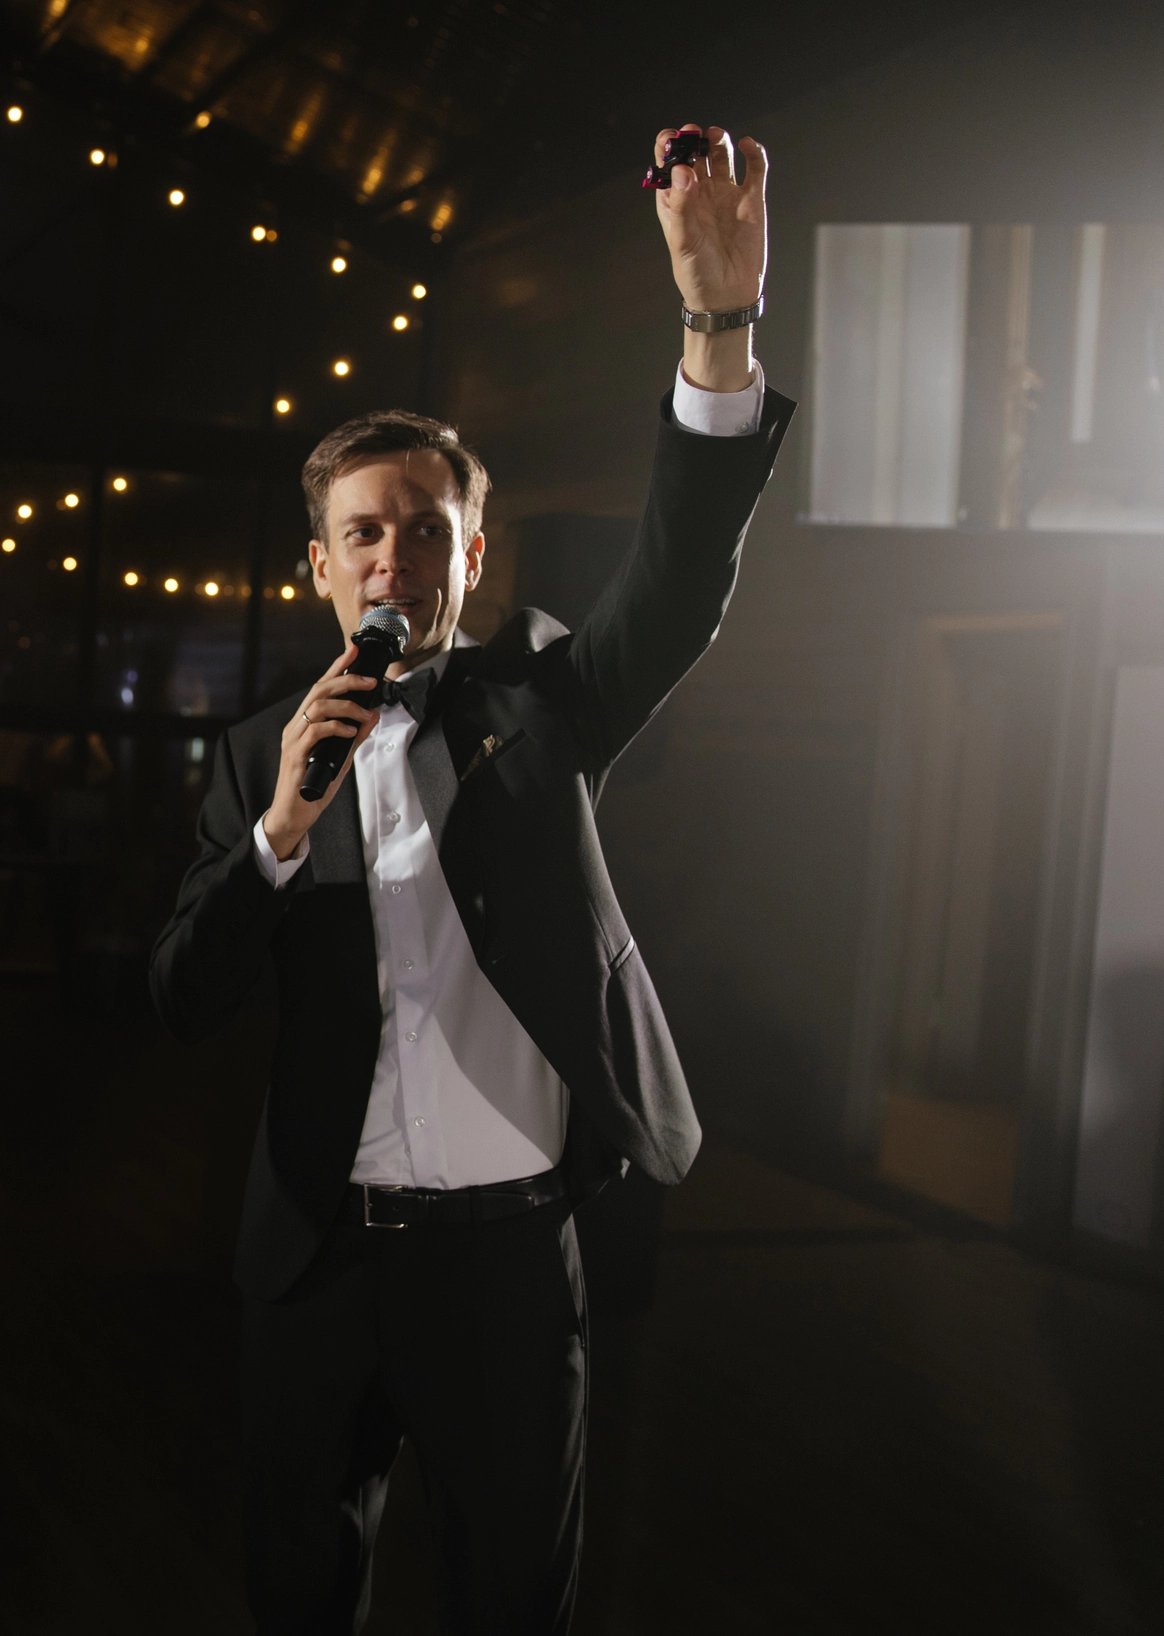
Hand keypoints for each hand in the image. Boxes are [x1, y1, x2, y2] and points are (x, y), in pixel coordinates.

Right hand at [262, 646, 378, 860]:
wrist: (293, 814)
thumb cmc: (313, 786)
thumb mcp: (341, 758)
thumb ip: (355, 737)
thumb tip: (373, 716)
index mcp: (305, 722)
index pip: (321, 687)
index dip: (337, 666)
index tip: (354, 650)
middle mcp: (296, 726)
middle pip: (319, 690)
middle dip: (347, 680)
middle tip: (371, 681)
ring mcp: (293, 739)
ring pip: (317, 707)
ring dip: (346, 706)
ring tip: (364, 712)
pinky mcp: (294, 756)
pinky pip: (315, 732)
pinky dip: (336, 728)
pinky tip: (350, 732)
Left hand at [653, 124, 766, 314]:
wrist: (727, 296)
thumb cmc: (697, 273)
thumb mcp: (683, 241)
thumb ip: (682, 205)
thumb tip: (682, 170)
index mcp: (677, 199)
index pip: (670, 163)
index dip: (669, 145)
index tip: (672, 139)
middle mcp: (701, 191)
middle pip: (696, 152)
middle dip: (694, 138)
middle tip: (694, 134)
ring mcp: (726, 193)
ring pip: (722, 153)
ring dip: (718, 139)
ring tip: (716, 137)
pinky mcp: (752, 199)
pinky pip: (755, 167)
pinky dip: (753, 151)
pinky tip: (748, 146)